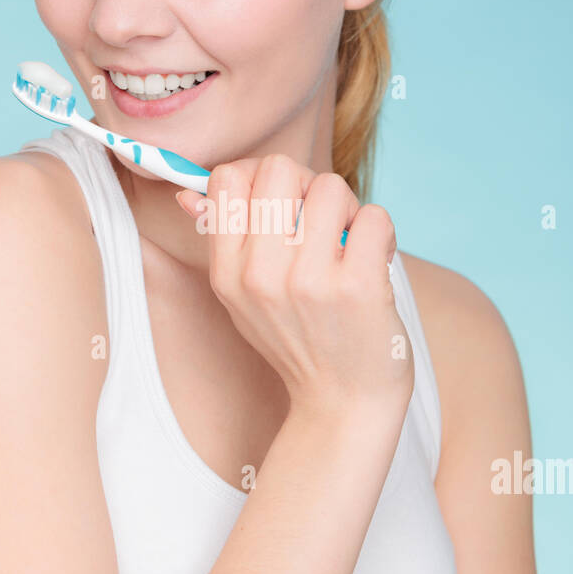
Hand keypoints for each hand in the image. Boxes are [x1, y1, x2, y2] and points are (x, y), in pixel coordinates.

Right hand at [176, 153, 413, 424]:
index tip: (285, 203)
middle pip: (280, 168)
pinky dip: (381, 234)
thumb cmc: (300, 342)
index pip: (228, 178)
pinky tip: (374, 263)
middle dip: (309, 184)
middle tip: (324, 222)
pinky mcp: (358, 288)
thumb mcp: (244, 299)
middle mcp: (261, 276)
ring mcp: (310, 283)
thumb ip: (224, 241)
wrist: (344, 405)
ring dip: (350, 209)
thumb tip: (191, 190)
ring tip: (350, 246)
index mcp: (227, 274)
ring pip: (332, 187)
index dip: (262, 176)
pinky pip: (374, 217)